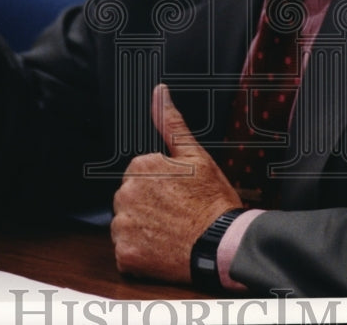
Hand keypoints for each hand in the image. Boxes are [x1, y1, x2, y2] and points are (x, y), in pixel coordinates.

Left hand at [111, 84, 241, 283]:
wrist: (222, 244)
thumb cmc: (213, 201)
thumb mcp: (196, 156)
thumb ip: (171, 123)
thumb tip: (160, 92)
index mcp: (140, 167)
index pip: (139, 175)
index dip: (160, 185)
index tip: (177, 194)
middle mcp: (125, 194)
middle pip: (130, 199)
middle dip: (148, 205)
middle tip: (176, 213)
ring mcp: (124, 226)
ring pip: (127, 224)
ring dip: (143, 229)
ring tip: (170, 231)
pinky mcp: (125, 254)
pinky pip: (126, 252)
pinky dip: (141, 253)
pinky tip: (163, 248)